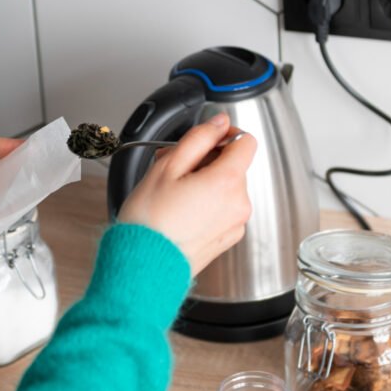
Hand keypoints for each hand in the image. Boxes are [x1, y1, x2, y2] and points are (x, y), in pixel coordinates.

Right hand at [117, 113, 255, 275]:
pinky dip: (207, 204)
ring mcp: (235, 224)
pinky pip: (223, 210)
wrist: (144, 266)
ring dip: (206, 182)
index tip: (209, 138)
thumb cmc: (150, 222)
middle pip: (234, 166)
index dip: (226, 134)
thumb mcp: (167, 166)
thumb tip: (218, 123)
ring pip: (227, 188)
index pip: (246, 142)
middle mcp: (239, 203)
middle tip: (174, 168)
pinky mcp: (227, 238)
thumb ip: (198, 138)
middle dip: (207, 161)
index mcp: (228, 181)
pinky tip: (181, 211)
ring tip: (173, 192)